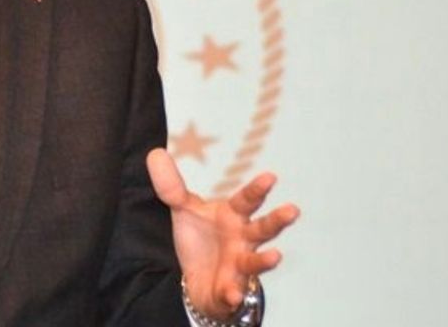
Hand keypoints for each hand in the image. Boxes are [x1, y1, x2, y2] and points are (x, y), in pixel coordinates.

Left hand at [146, 148, 298, 320]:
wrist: (198, 278)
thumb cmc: (201, 237)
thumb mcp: (183, 209)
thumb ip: (171, 186)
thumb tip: (155, 153)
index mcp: (233, 216)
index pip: (247, 199)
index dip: (258, 188)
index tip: (271, 176)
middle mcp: (243, 239)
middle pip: (263, 228)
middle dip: (277, 220)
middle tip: (292, 210)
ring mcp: (240, 264)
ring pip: (256, 262)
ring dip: (266, 260)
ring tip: (275, 256)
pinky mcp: (231, 287)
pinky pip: (234, 291)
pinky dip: (234, 293)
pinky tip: (234, 294)